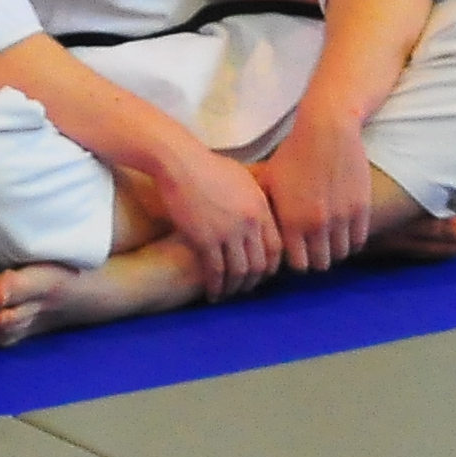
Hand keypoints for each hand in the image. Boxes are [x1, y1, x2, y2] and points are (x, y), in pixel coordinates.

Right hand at [141, 137, 284, 298]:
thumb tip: (258, 212)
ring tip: (227, 294)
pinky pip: (215, 271)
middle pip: (260, 264)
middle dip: (253, 281)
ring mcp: (228, 233)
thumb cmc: (207, 166)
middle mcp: (249, 223)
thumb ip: (254, 199)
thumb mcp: (242, 179)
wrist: (180, 163)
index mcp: (261, 208)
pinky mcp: (205, 240)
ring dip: (234, 287)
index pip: (275, 247)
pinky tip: (212, 293)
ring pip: (239, 271)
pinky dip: (216, 287)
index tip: (262, 274)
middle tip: (244, 287)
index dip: (271, 266)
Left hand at [254, 112, 378, 274]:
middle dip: (315, 260)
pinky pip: (359, 240)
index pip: (297, 264)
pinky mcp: (361, 208)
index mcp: (290, 221)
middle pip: (320, 264)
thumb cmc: (293, 154)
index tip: (297, 254)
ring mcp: (341, 218)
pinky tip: (344, 234)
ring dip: (334, 251)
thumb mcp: (268, 183)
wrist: (327, 130)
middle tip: (313, 251)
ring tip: (328, 242)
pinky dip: (351, 242)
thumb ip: (267, 213)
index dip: (297, 262)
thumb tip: (259, 237)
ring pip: (340, 255)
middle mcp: (316, 225)